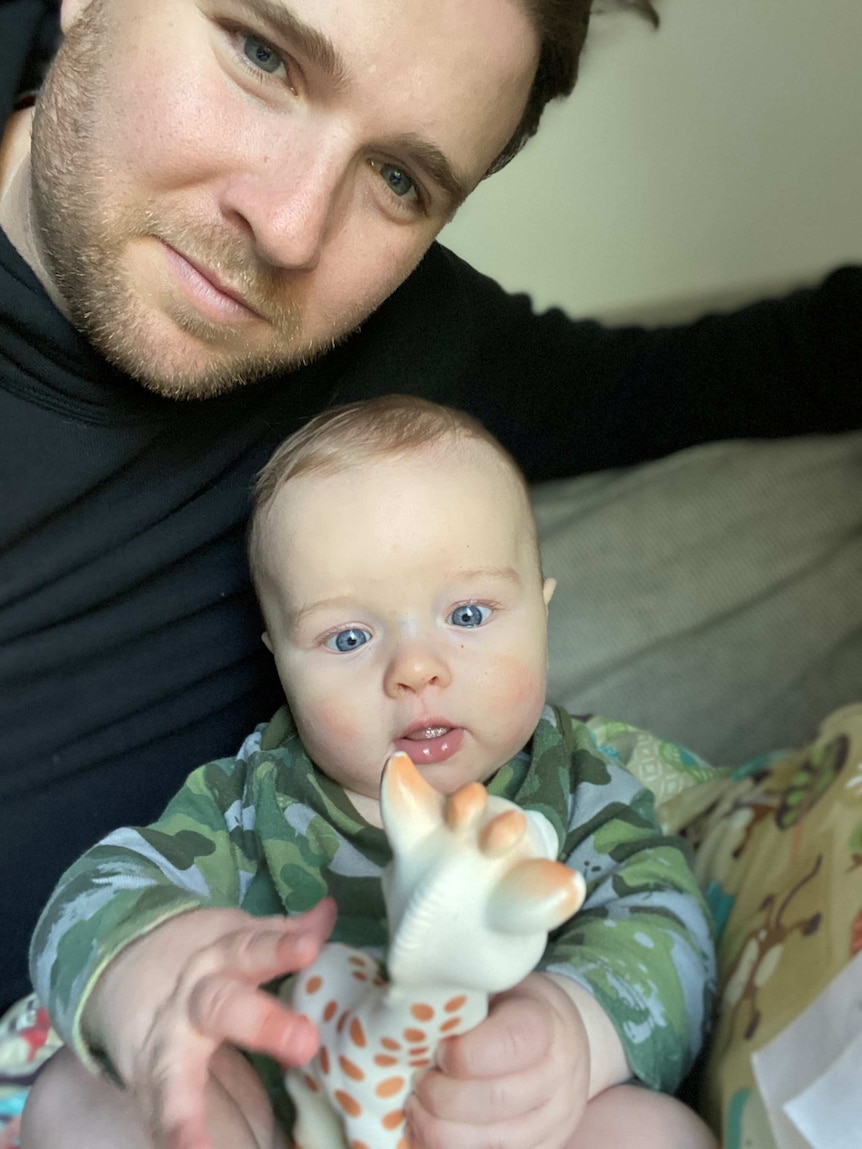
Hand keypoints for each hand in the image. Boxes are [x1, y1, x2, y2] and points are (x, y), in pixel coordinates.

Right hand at [82, 898, 335, 1148]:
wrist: (122, 964)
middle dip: (262, 1024)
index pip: (255, 947)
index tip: (311, 947)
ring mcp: (167, 1044)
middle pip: (224, 1005)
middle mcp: (195, 999)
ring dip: (186, 1111)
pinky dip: (173, 1135)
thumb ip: (280, 933)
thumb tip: (327, 911)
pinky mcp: (149, 1083)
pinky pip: (159, 1113)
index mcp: (222, 958)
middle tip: (305, 1042)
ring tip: (194, 1147)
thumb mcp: (236, 937)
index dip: (283, 946)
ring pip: (174, 1072)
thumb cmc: (203, 960)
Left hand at [406, 973, 590, 1148]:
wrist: (563, 1039)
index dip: (464, 1054)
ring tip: (417, 1108)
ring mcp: (556, 1119)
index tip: (436, 1050)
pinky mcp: (547, 1147)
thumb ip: (463, 1004)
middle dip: (441, 1096)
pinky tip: (431, 1131)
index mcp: (546, 1025)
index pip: (510, 1045)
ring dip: (441, 1130)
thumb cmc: (514, 1007)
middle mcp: (558, 1075)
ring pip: (493, 1141)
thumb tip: (412, 1021)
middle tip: (417, 1082)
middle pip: (496, 1100)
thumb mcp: (496, 988)